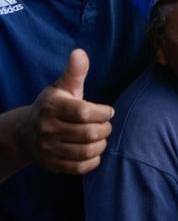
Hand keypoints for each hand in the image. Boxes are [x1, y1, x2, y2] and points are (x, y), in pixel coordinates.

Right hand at [25, 50, 113, 173]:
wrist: (26, 132)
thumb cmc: (53, 106)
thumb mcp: (62, 88)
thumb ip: (74, 73)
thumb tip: (80, 52)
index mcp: (52, 108)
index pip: (84, 113)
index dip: (103, 113)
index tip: (108, 111)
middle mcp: (47, 129)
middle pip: (89, 134)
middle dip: (105, 129)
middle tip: (105, 125)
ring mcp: (48, 149)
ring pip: (87, 151)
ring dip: (101, 144)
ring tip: (101, 137)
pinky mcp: (51, 164)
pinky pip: (80, 167)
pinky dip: (93, 160)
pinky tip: (94, 151)